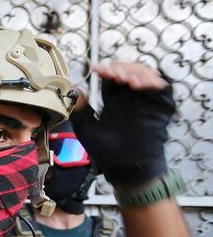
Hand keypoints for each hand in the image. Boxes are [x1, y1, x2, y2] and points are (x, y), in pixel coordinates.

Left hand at [70, 61, 174, 185]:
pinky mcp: (161, 109)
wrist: (124, 168)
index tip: (97, 69)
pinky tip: (138, 85)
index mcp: (114, 100)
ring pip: (147, 76)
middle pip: (131, 72)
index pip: (113, 78)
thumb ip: (80, 110)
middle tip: (112, 72)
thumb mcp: (87, 128)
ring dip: (136, 72)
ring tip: (124, 78)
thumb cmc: (105, 151)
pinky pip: (163, 90)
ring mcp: (147, 102)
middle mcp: (131, 98)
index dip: (107, 71)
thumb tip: (73, 89)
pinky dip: (153, 83)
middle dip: (121, 69)